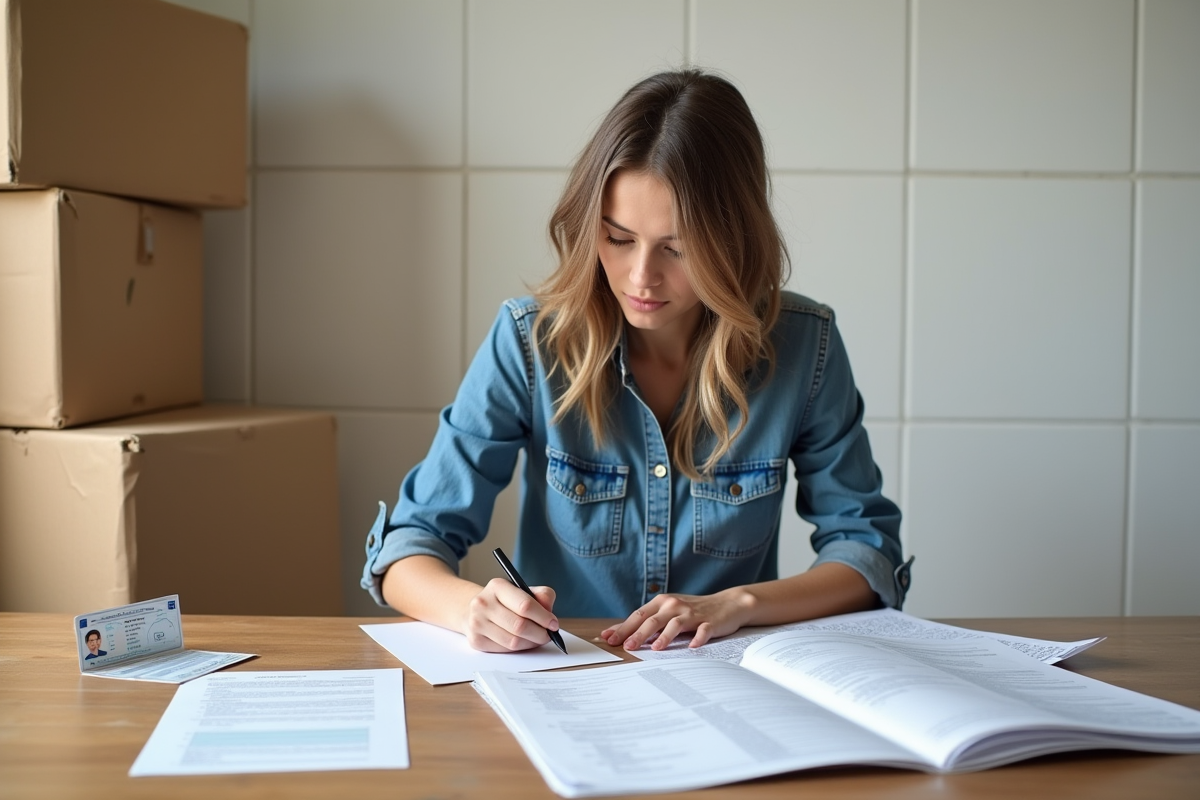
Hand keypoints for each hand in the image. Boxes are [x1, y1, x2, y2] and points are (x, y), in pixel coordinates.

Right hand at [463, 578, 559, 652]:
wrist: (479, 610)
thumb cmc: (506, 601)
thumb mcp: (524, 590)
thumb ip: (542, 596)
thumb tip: (549, 611)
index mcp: (497, 586)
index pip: (525, 605)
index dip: (543, 617)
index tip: (553, 624)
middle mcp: (483, 603)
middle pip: (519, 626)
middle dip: (540, 633)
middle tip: (548, 635)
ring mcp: (477, 623)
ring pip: (513, 641)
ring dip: (531, 643)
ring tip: (537, 639)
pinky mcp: (475, 640)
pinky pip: (504, 650)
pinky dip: (518, 648)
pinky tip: (523, 642)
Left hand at [598, 589, 754, 650]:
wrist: (727, 604)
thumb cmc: (693, 611)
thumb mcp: (669, 612)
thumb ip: (648, 622)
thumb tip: (622, 635)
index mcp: (662, 602)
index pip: (638, 615)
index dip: (623, 627)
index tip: (608, 638)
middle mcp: (674, 605)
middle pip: (652, 620)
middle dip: (638, 634)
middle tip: (626, 647)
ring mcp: (692, 613)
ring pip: (674, 625)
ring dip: (664, 637)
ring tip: (655, 649)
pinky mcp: (709, 622)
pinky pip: (702, 631)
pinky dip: (697, 638)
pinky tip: (692, 647)